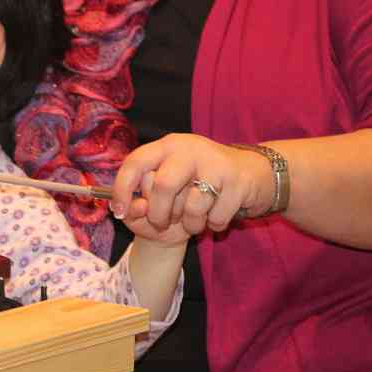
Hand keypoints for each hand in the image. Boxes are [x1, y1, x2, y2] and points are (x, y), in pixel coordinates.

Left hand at [112, 134, 271, 235]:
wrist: (252, 175)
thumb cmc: (198, 184)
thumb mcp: (167, 187)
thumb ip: (142, 202)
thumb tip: (134, 210)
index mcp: (167, 146)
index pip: (136, 162)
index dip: (122, 189)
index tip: (118, 212)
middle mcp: (190, 149)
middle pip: (164, 184)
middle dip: (159, 213)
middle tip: (162, 222)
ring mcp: (216, 163)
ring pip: (193, 205)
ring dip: (190, 223)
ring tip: (193, 221)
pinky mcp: (238, 181)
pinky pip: (217, 216)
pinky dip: (213, 224)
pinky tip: (215, 215)